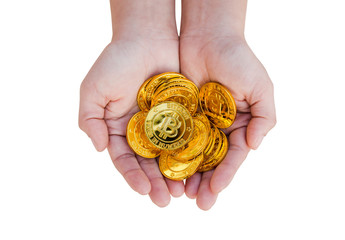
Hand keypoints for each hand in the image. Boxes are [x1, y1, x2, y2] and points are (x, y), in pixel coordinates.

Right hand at [79, 0, 183, 206]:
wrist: (148, 37)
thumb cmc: (117, 61)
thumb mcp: (94, 90)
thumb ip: (89, 120)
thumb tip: (99, 149)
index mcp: (120, 129)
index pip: (125, 159)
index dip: (132, 176)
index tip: (142, 190)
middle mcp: (142, 131)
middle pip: (149, 163)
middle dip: (156, 183)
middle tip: (166, 200)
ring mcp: (164, 125)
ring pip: (170, 156)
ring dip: (175, 175)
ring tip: (182, 192)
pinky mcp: (184, 115)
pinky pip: (188, 138)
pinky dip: (191, 154)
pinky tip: (197, 169)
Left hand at [179, 35, 275, 209]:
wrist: (208, 36)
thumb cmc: (238, 59)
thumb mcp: (261, 86)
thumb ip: (265, 117)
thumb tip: (254, 146)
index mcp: (238, 125)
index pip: (233, 156)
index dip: (226, 174)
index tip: (216, 189)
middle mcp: (217, 127)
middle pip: (211, 161)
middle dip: (205, 182)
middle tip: (197, 202)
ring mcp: (196, 122)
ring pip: (190, 154)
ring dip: (186, 175)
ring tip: (179, 194)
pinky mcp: (177, 114)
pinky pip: (173, 136)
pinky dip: (169, 153)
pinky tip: (163, 169)